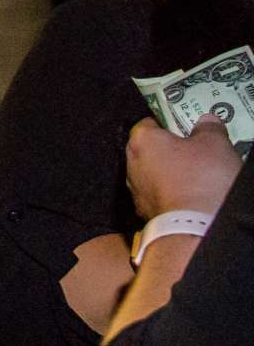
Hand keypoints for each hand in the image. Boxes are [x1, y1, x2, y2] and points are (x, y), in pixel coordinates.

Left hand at [125, 114, 241, 218]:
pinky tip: (188, 193)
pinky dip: (170, 192)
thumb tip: (206, 121)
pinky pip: (158, 194)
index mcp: (142, 140)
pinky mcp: (144, 210)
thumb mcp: (214, 143)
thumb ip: (208, 128)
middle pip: (150, 149)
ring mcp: (136, 190)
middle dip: (170, 149)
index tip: (186, 126)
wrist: (193, 224)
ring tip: (196, 174)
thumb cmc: (200, 178)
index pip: (150, 123)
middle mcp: (131, 163)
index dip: (169, 123)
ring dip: (170, 172)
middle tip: (195, 150)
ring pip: (153, 173)